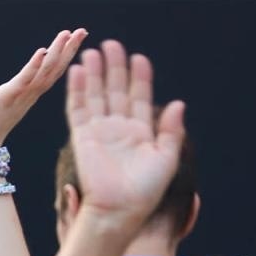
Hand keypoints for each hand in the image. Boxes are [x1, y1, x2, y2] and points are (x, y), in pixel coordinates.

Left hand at [0, 29, 86, 148]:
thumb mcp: (10, 100)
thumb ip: (20, 88)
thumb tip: (26, 76)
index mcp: (33, 94)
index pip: (55, 71)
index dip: (67, 54)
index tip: (78, 37)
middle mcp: (32, 95)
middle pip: (56, 69)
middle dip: (70, 49)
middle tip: (82, 31)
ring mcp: (22, 96)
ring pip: (45, 72)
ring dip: (57, 52)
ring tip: (66, 34)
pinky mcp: (9, 96)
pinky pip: (25, 79)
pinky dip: (34, 65)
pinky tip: (42, 51)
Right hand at [66, 40, 185, 224]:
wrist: (118, 210)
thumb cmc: (145, 191)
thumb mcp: (166, 158)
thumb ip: (171, 131)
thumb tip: (178, 104)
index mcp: (140, 133)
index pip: (139, 98)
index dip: (140, 78)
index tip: (140, 59)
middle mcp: (119, 129)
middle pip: (116, 91)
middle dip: (114, 67)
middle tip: (112, 45)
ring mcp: (99, 131)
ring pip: (96, 95)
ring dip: (94, 74)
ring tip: (92, 51)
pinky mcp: (82, 137)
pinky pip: (78, 109)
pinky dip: (77, 90)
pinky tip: (78, 72)